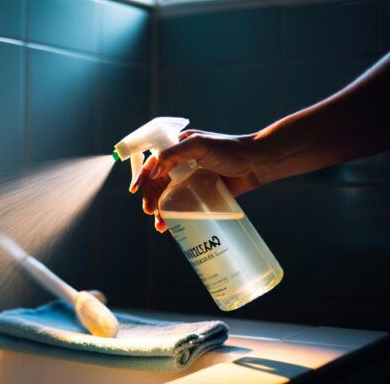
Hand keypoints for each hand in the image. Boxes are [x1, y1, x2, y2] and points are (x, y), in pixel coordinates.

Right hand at [131, 130, 272, 232]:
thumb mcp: (198, 145)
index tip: (135, 190)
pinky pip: (185, 207)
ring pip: (169, 198)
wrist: (258, 163)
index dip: (142, 177)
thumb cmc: (229, 150)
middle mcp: (182, 165)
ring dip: (161, 212)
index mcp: (178, 150)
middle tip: (149, 212)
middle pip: (158, 184)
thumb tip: (153, 172)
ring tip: (160, 225)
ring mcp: (192, 180)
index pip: (153, 164)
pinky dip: (177, 217)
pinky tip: (174, 227)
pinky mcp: (203, 194)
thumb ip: (173, 154)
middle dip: (151, 199)